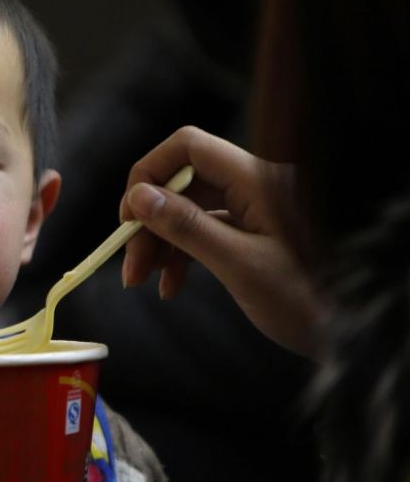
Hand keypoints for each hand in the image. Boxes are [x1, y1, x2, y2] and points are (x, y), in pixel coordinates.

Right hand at [119, 126, 321, 356]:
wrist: (353, 334)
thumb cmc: (307, 301)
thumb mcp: (239, 266)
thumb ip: (188, 227)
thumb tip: (139, 197)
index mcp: (256, 180)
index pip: (187, 146)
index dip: (149, 173)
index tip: (127, 218)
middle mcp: (254, 185)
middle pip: (183, 181)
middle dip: (149, 220)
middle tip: (129, 264)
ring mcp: (255, 209)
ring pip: (189, 209)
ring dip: (160, 242)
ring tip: (143, 280)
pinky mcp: (254, 233)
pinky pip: (205, 231)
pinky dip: (181, 255)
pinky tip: (170, 286)